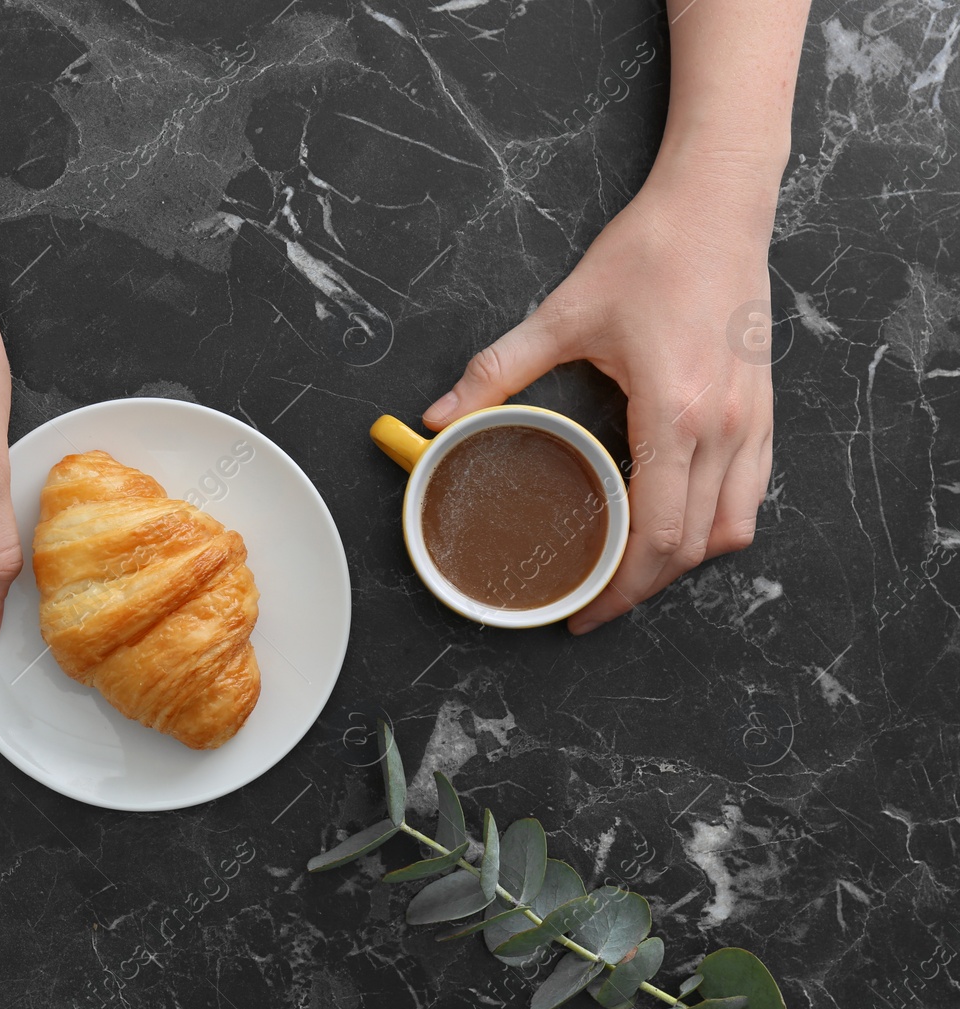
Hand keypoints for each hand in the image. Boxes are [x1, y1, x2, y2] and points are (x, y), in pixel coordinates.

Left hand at [422, 165, 777, 634]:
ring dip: (684, 561)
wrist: (717, 204)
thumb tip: (437, 417)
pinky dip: (716, 525)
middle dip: (643, 588)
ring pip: (731, 529)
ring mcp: (754, 420)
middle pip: (692, 547)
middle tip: (596, 601)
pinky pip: (752, 494)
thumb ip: (497, 371)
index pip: (654, 535)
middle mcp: (724, 427)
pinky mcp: (766, 409)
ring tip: (633, 570)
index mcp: (675, 412)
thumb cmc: (649, 254)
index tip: (584, 609)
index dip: (620, 589)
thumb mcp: (563, 315)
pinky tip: (677, 522)